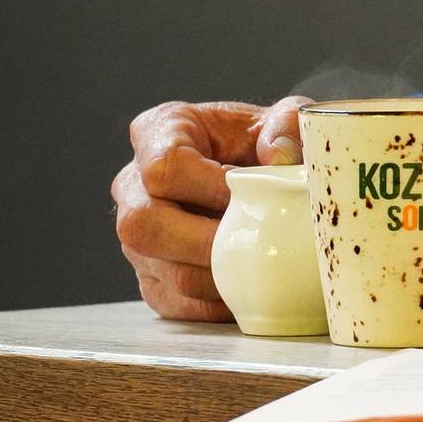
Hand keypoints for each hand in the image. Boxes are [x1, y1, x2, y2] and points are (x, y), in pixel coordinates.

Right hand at [112, 96, 312, 320]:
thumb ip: (289, 124)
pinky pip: (177, 303)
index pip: (164, 167)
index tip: (253, 192)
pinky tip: (252, 286)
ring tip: (264, 262)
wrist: (260, 175)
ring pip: (166, 273)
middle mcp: (134, 185)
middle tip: (258, 241)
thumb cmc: (266, 142)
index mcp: (159, 131)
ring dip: (222, 276)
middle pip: (143, 226)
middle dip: (208, 241)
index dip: (211, 187)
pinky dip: (220, 303)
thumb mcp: (286, 118)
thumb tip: (279, 157)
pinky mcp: (152, 278)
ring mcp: (137, 237)